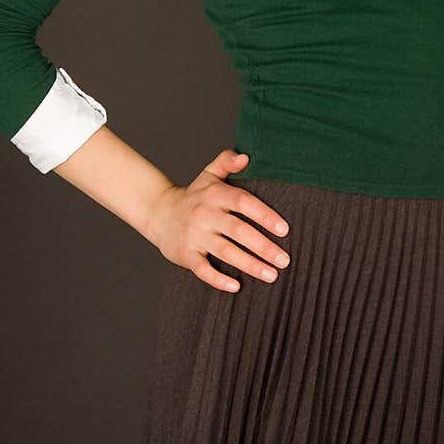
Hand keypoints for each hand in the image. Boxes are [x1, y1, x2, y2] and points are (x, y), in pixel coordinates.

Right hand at [142, 148, 290, 292]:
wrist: (158, 213)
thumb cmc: (195, 195)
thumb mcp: (210, 175)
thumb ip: (227, 161)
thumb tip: (247, 157)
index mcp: (215, 194)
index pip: (243, 202)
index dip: (265, 215)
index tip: (284, 230)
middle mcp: (205, 214)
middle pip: (238, 230)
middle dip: (263, 246)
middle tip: (285, 260)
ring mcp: (194, 235)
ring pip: (225, 252)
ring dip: (249, 265)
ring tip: (272, 275)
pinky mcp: (185, 254)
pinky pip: (202, 269)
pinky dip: (218, 280)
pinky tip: (236, 286)